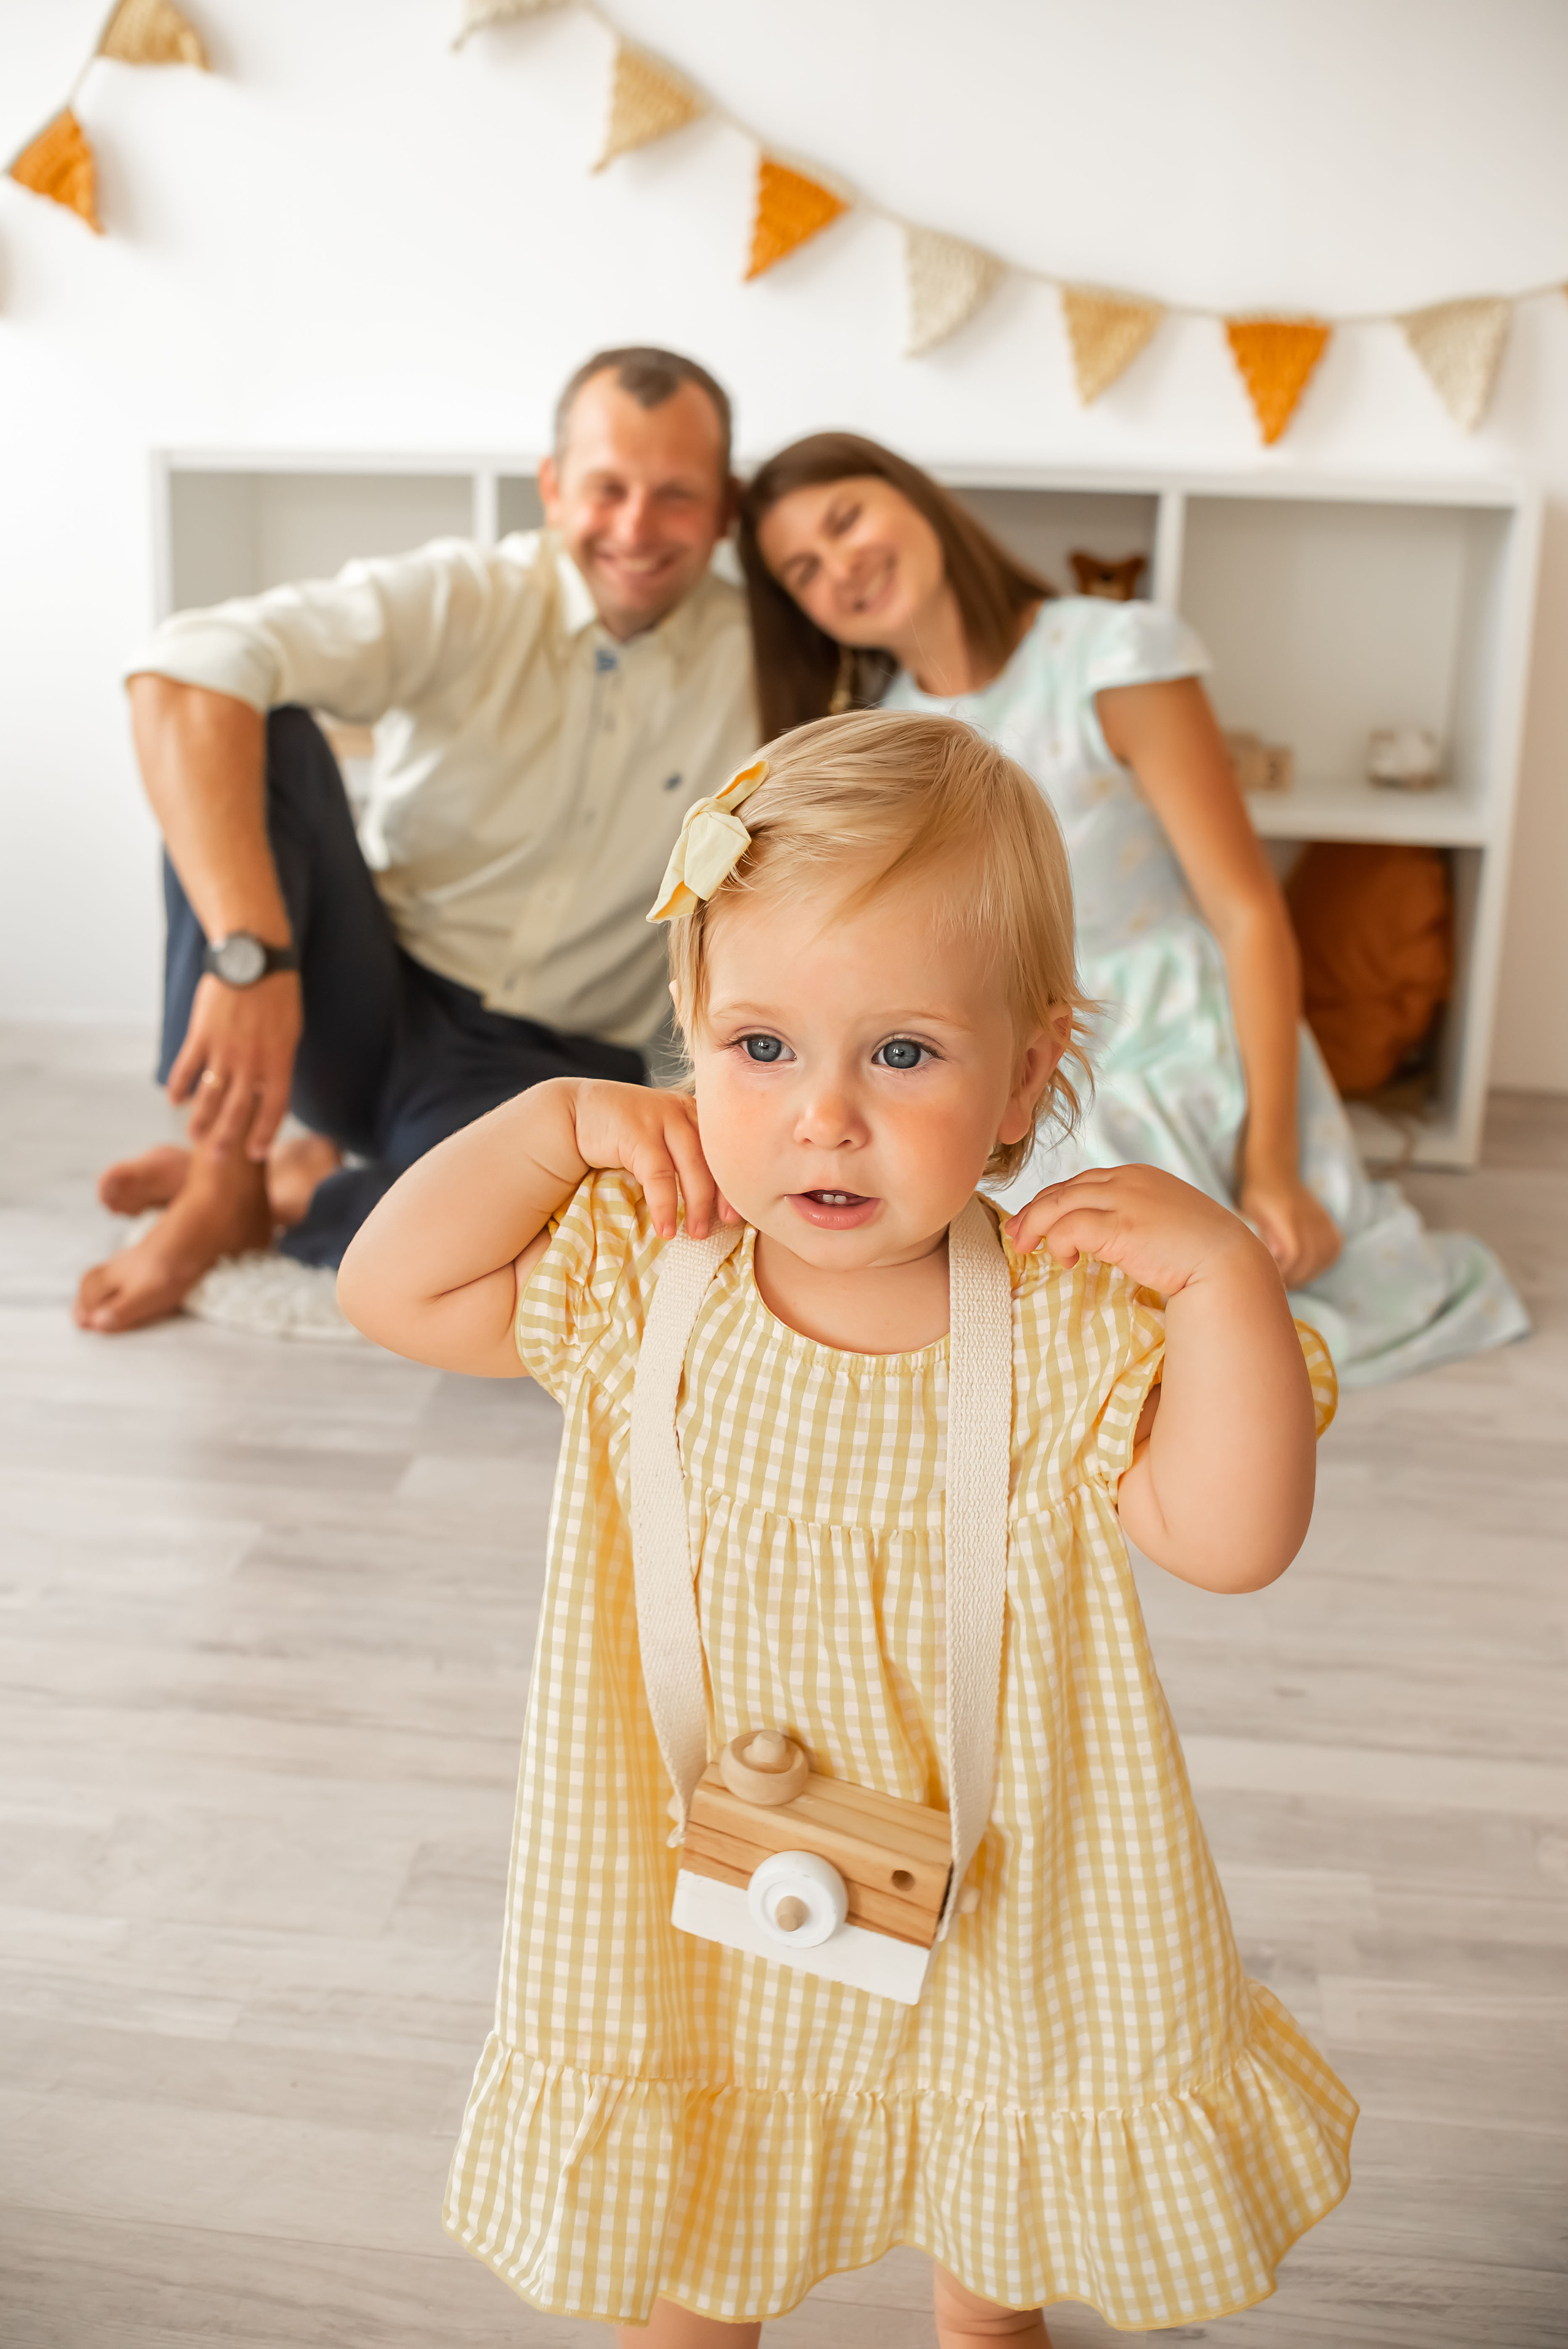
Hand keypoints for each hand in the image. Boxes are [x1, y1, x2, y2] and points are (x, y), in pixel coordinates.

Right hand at [167, 971, 302, 1160]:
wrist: (252, 958)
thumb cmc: (277, 995)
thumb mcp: (289, 1031)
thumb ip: (278, 1063)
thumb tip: (267, 1091)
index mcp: (279, 1060)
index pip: (274, 1108)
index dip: (264, 1133)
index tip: (255, 1153)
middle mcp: (252, 1061)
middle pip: (238, 1109)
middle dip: (226, 1137)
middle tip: (214, 1158)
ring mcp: (224, 1049)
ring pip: (210, 1094)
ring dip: (200, 1118)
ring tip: (193, 1135)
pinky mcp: (201, 1034)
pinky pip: (186, 1067)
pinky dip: (179, 1085)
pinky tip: (173, 1100)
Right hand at [568, 1082, 737, 1241]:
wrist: (575, 1113)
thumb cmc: (622, 1132)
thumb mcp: (661, 1137)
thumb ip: (684, 1154)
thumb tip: (713, 1199)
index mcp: (695, 1112)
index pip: (726, 1148)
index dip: (737, 1180)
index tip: (741, 1211)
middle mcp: (684, 1111)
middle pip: (717, 1157)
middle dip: (724, 1195)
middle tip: (725, 1224)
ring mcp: (662, 1119)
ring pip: (693, 1167)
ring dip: (697, 1205)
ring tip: (696, 1234)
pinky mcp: (638, 1133)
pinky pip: (660, 1176)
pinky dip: (665, 1205)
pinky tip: (665, 1228)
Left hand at [1005, 1163, 1270, 1299]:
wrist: (1228, 1264)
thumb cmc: (1200, 1253)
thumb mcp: (1164, 1222)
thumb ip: (1135, 1219)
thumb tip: (1105, 1237)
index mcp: (1138, 1176)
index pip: (1082, 1182)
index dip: (1053, 1202)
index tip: (1034, 1223)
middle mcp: (1128, 1180)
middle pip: (1063, 1190)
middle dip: (1033, 1212)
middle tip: (1016, 1236)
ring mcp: (1124, 1200)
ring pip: (1058, 1205)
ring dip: (1035, 1227)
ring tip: (1027, 1249)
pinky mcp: (1120, 1226)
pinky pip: (1068, 1228)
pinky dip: (1057, 1243)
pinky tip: (1066, 1262)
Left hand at [1237, 1172, 1340, 1287]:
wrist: (1275, 1171)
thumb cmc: (1256, 1195)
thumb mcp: (1249, 1213)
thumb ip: (1261, 1235)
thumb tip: (1274, 1259)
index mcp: (1288, 1215)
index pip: (1294, 1252)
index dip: (1284, 1271)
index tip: (1270, 1281)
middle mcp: (1309, 1217)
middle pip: (1310, 1259)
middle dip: (1293, 1278)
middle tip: (1278, 1287)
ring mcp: (1322, 1219)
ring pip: (1323, 1258)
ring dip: (1307, 1275)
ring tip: (1290, 1280)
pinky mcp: (1329, 1223)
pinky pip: (1332, 1251)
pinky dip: (1320, 1265)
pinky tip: (1306, 1270)